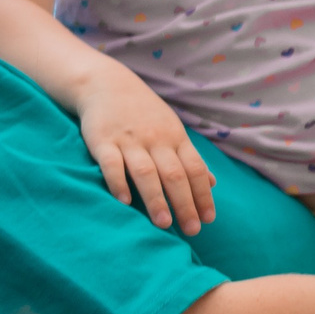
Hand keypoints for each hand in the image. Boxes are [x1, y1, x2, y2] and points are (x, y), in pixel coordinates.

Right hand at [78, 68, 214, 233]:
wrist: (105, 83)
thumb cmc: (142, 112)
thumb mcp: (172, 129)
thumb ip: (189, 157)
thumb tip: (212, 183)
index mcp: (175, 138)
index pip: (194, 169)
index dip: (203, 194)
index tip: (208, 218)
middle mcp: (155, 140)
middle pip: (174, 175)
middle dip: (185, 204)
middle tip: (192, 230)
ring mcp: (129, 140)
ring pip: (146, 172)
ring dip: (156, 199)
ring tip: (163, 224)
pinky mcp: (102, 140)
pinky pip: (111, 164)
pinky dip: (118, 183)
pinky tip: (124, 202)